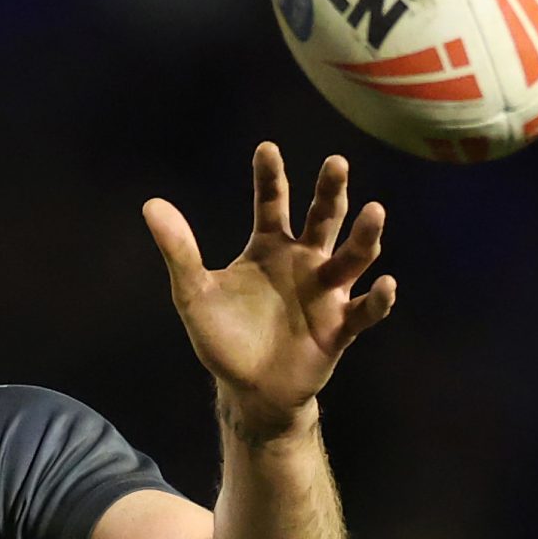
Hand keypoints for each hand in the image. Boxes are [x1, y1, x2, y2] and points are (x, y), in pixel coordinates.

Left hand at [142, 143, 395, 436]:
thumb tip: (151, 205)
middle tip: (336, 162)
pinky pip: (366, 310)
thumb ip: (179, 252)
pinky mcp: (340, 327)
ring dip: (364, 236)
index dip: (270, 177)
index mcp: (269, 248)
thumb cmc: (223, 338)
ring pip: (353, 257)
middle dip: (330, 191)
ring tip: (374, 211)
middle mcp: (304, 262)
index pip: (272, 203)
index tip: (266, 148)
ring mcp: (326, 293)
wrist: (249, 390)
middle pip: (322, 218)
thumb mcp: (194, 295)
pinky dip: (379, 299)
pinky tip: (386, 284)